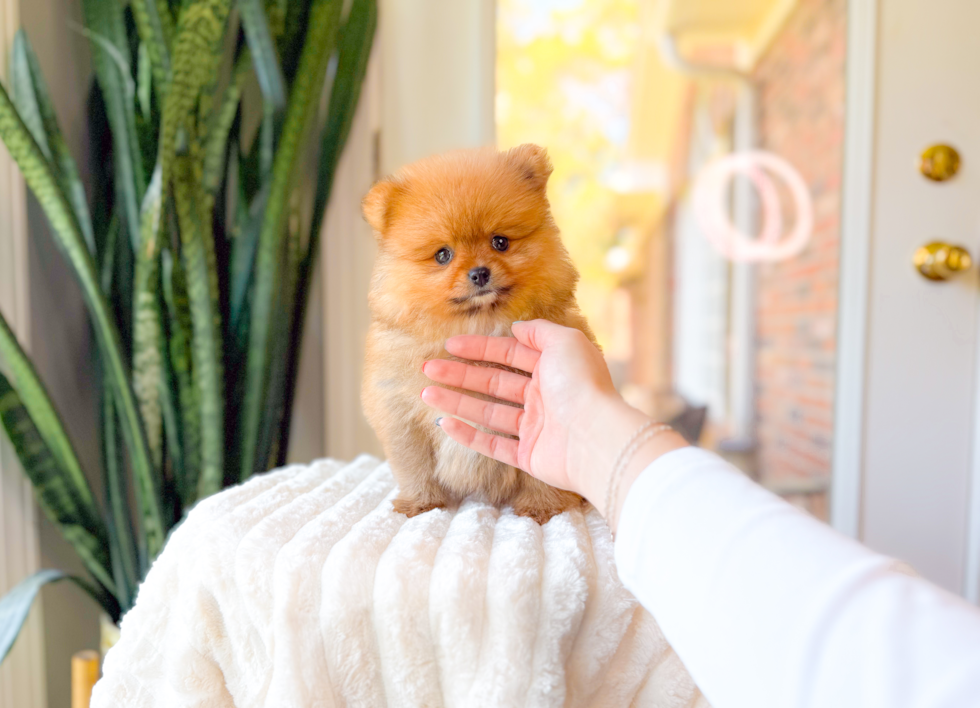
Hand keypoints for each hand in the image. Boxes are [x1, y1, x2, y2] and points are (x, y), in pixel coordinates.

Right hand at [420, 319, 686, 505]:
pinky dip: (468, 435)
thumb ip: (540, 332)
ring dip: (457, 401)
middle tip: (428, 369)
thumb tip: (518, 328)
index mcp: (553, 369)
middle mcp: (543, 397)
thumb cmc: (583, 385)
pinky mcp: (529, 456)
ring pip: (488, 412)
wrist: (596, 437)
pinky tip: (445, 423)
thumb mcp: (566, 342)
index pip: (509, 354)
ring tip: (427, 393)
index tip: (450, 345)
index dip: (480, 348)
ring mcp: (535, 428)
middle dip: (460, 375)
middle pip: (493, 382)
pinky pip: (493, 444)